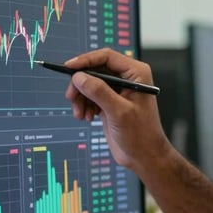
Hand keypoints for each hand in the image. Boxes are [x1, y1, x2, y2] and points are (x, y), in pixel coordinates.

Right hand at [63, 49, 168, 169]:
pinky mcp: (110, 101)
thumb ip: (99, 92)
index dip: (85, 60)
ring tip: (81, 114)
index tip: (68, 68)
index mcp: (136, 73)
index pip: (106, 57)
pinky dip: (84, 104)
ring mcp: (118, 89)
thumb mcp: (119, 112)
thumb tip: (79, 77)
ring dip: (81, 97)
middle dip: (81, 84)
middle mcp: (127, 78)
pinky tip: (87, 117)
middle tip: (71, 98)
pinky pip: (90, 95)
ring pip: (89, 83)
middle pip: (94, 69)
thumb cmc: (140, 134)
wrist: (143, 156)